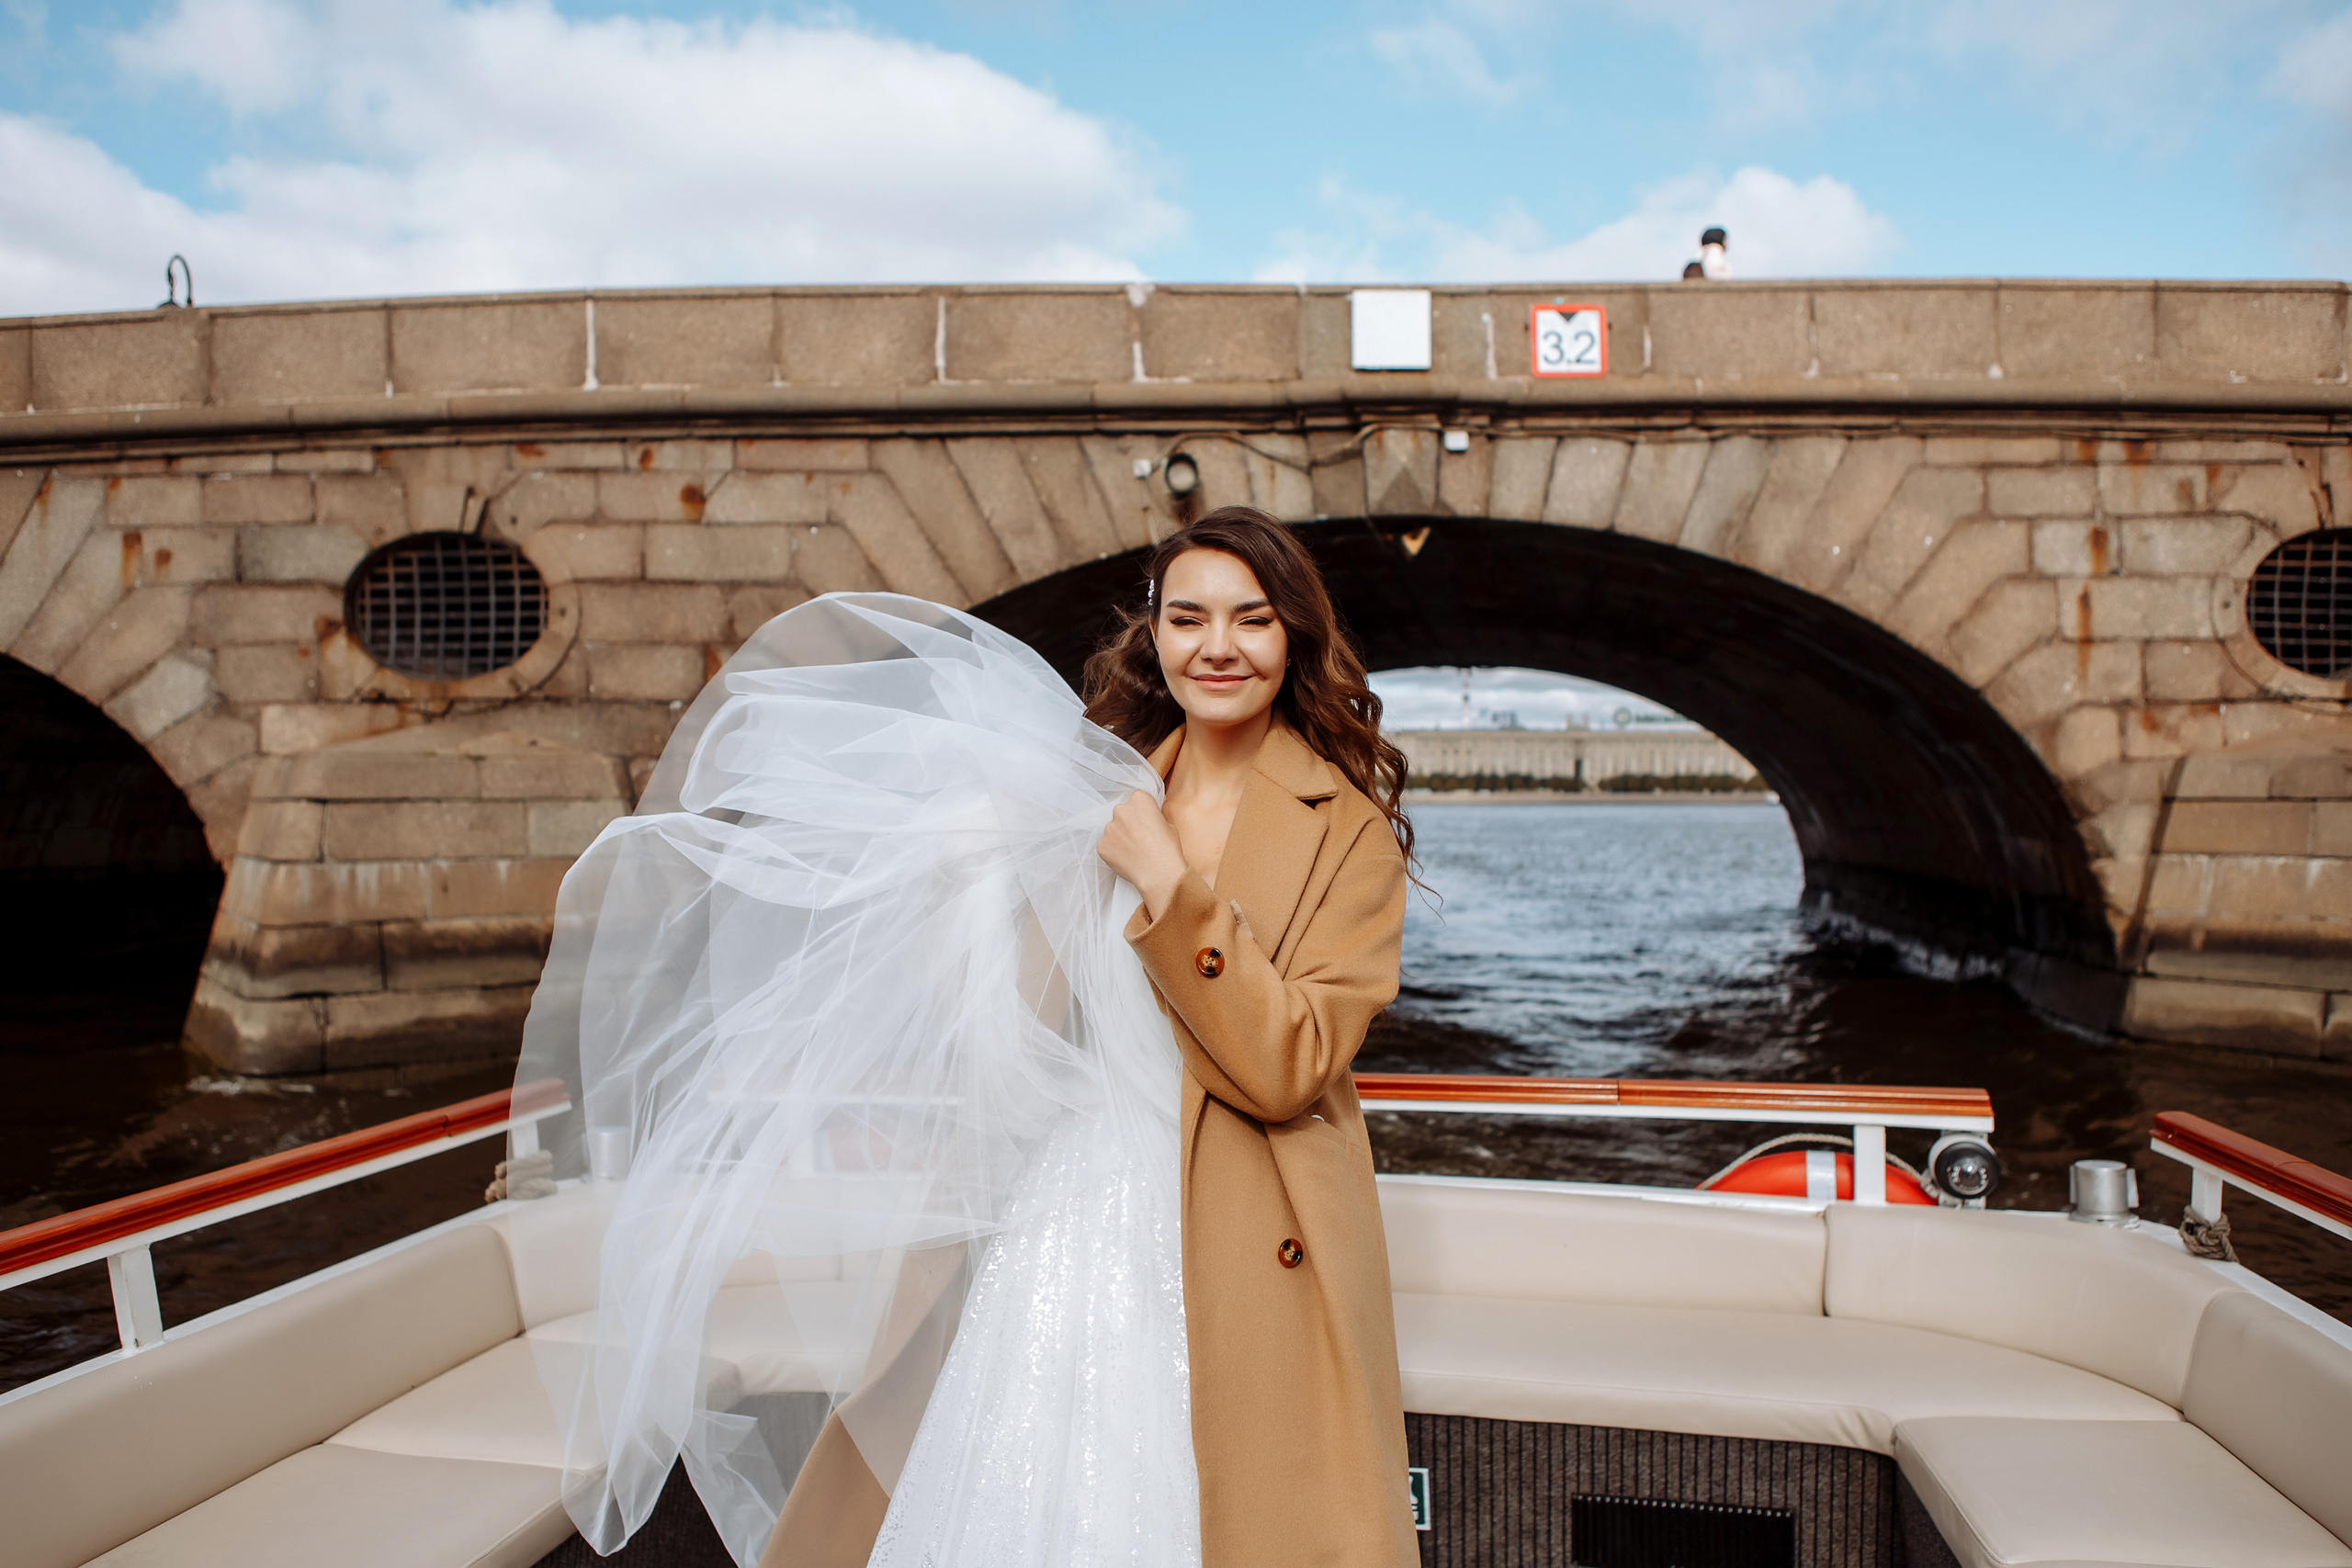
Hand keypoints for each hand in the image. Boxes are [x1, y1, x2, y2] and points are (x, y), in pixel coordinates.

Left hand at [1097, 790, 1187, 919]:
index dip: (1143, 812)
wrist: (1159, 873)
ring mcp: (1108, 828)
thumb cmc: (1168, 848)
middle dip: (1129, 823)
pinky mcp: (1101, 845)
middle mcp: (1120, 810)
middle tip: (1140, 838)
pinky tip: (1126, 859)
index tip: (1147, 822)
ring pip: (1113, 830)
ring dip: (1120, 837)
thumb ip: (1153, 817)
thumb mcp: (1168, 824)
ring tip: (1133, 852)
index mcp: (1139, 799)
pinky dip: (1114, 851)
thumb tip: (1147, 821)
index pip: (1138, 799)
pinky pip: (1107, 845)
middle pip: (1123, 813)